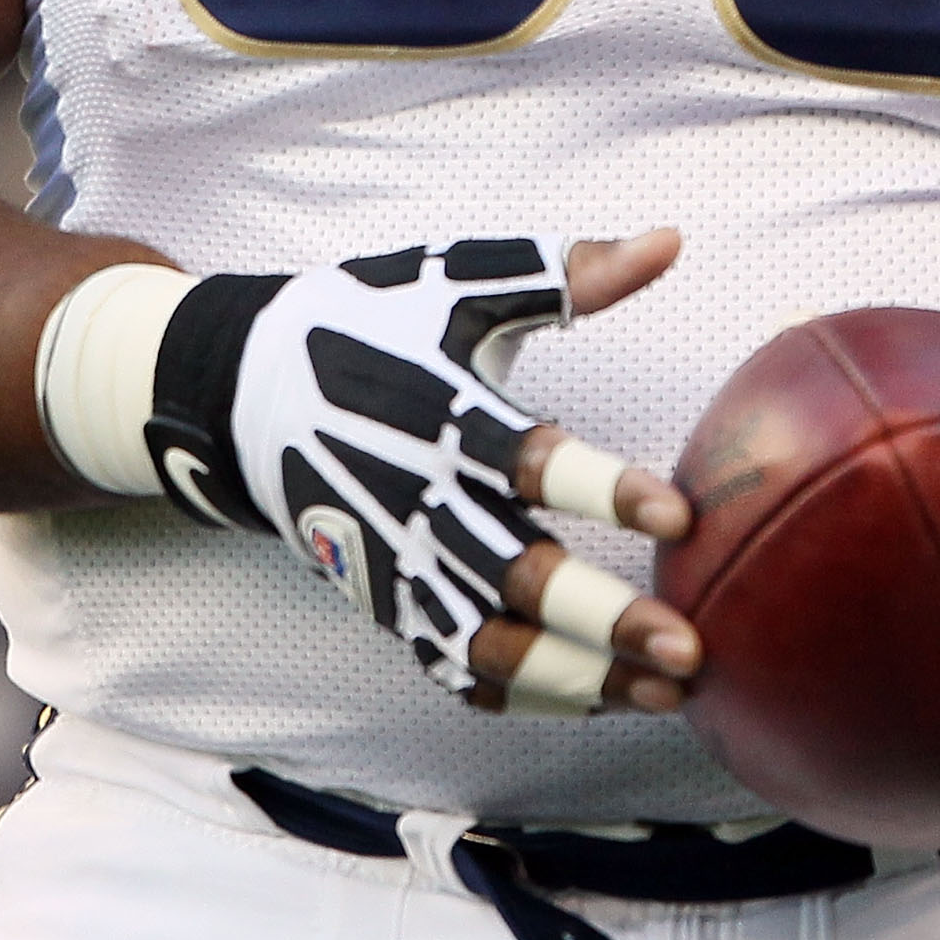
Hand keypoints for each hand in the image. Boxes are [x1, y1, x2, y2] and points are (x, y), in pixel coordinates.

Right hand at [145, 227, 696, 713]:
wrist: (249, 386)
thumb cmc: (375, 320)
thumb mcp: (463, 278)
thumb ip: (569, 271)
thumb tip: (671, 241)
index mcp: (446, 413)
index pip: (531, 462)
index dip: (603, 491)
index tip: (679, 516)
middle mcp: (421, 499)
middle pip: (516, 578)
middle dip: (604, 619)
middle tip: (690, 649)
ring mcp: (397, 561)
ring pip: (489, 644)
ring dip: (578, 678)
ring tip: (665, 696)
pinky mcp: (383, 600)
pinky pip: (453, 667)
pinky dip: (521, 694)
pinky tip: (597, 699)